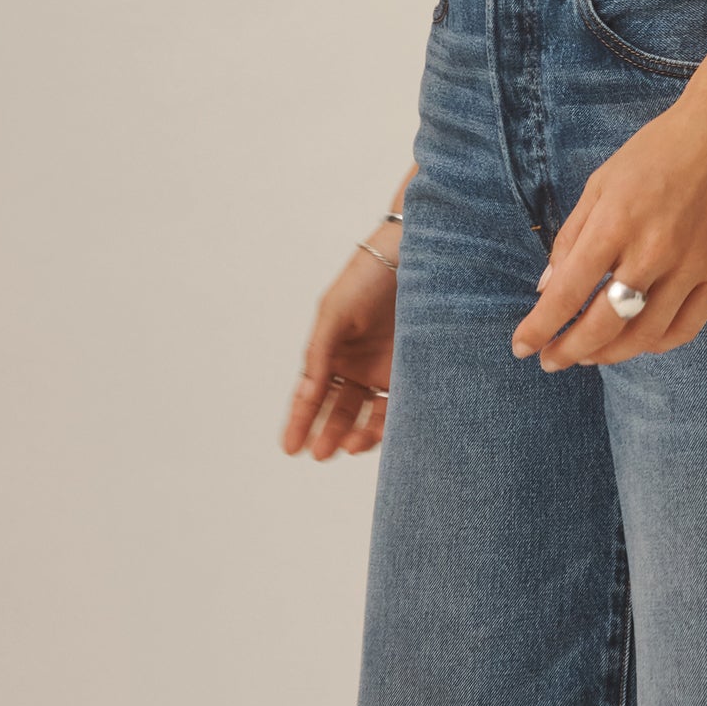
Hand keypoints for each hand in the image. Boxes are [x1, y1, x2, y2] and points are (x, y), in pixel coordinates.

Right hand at [281, 238, 397, 458]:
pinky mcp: (415, 370)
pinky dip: (388, 424)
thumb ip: (319, 353)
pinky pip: (399, 405)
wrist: (416, 252)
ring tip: (349, 445)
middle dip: (328, 432)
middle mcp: (358, 363)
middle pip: (339, 408)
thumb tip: (306, 394)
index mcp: (332, 349)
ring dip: (356, 433)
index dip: (299, 420)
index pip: (312, 392)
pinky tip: (377, 434)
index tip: (290, 448)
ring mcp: (385, 368)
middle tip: (322, 452)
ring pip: (368, 413)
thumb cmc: (369, 275)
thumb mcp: (335, 311)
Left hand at [510, 92, 706, 370]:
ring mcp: (692, 265)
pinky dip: (656, 345)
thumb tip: (547, 288)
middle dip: (569, 351)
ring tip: (590, 355)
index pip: (569, 292)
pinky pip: (685, 328)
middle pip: (604, 324)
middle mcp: (653, 249)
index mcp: (616, 221)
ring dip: (610, 354)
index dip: (540, 327)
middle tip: (552, 360)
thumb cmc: (658, 151)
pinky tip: (637, 341)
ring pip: (644, 336)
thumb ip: (572, 236)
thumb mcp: (602, 182)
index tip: (522, 346)